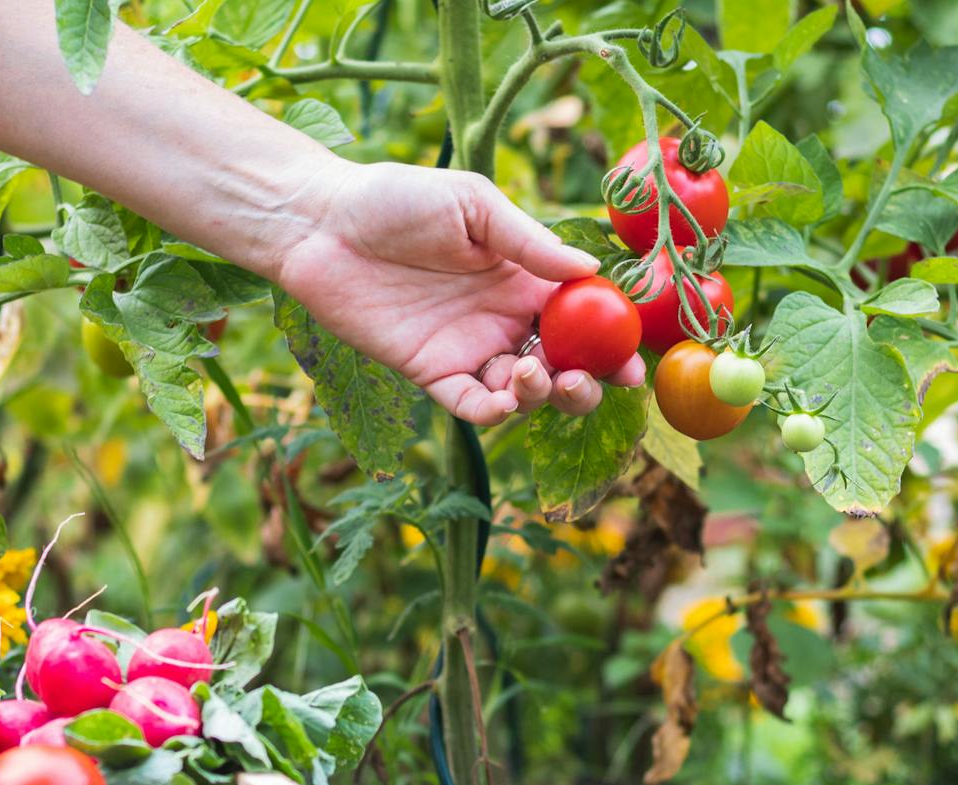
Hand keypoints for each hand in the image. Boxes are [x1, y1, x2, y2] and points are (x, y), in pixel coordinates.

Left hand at [275, 161, 644, 424]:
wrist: (323, 223)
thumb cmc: (398, 199)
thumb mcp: (474, 206)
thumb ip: (529, 242)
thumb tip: (589, 270)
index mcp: (525, 278)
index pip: (584, 318)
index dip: (612, 343)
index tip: (633, 361)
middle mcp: (504, 319)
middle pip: (563, 365)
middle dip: (586, 383)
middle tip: (587, 380)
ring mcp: (469, 349)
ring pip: (523, 393)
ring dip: (541, 394)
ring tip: (531, 373)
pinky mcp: (430, 372)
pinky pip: (471, 406)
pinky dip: (494, 412)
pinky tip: (504, 401)